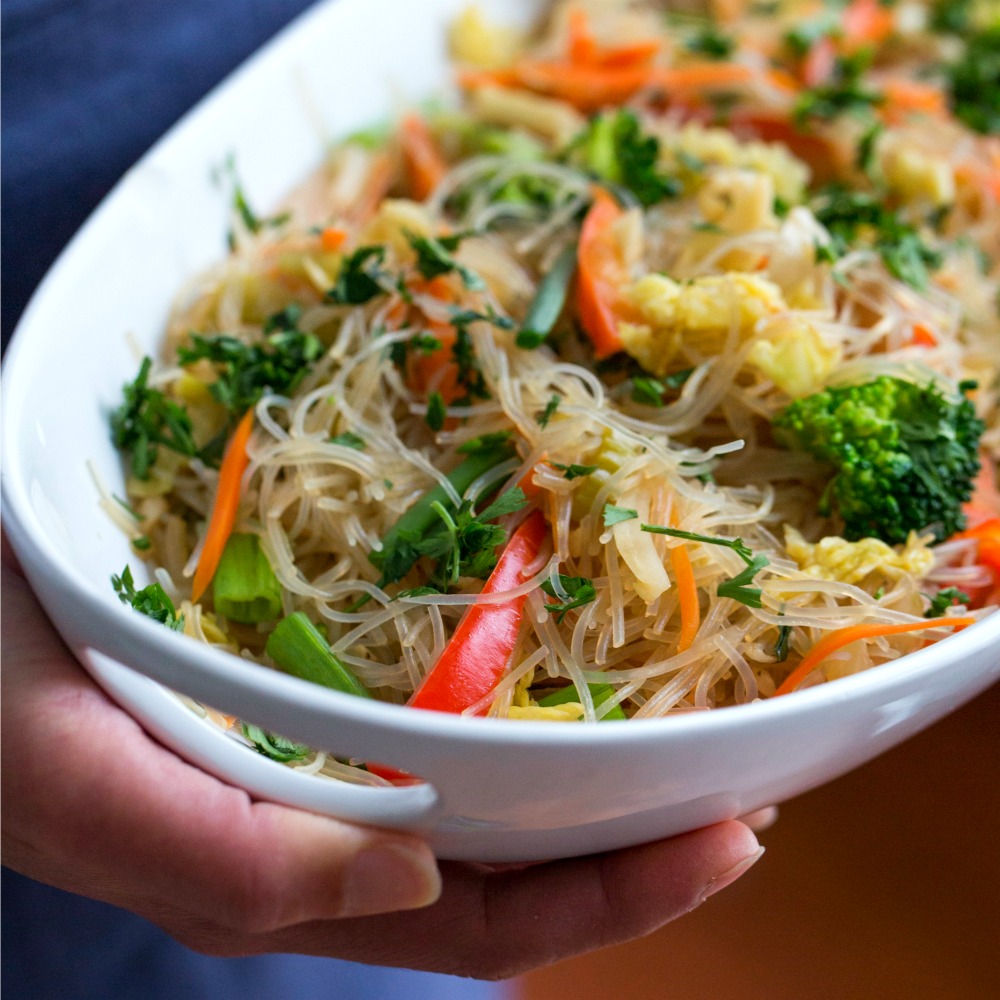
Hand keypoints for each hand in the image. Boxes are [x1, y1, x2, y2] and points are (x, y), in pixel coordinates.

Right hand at [1, 542, 763, 979]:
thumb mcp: (77, 782)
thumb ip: (231, 864)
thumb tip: (417, 888)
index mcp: (279, 874)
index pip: (481, 918)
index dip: (614, 896)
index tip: (729, 840)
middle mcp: (314, 825)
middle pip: (503, 861)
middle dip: (629, 839)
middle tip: (745, 784)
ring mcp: (313, 755)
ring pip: (477, 789)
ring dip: (583, 771)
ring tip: (684, 731)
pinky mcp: (302, 687)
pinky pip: (429, 712)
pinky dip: (507, 701)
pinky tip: (553, 663)